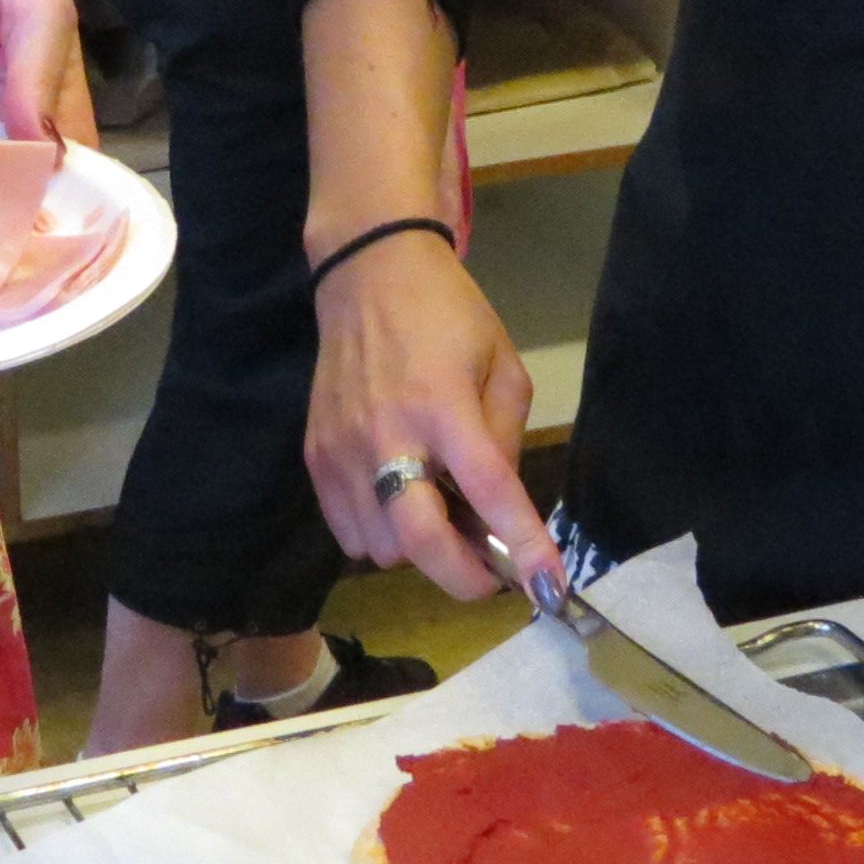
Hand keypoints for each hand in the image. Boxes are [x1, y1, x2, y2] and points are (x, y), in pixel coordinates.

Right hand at [305, 228, 545, 604]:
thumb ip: (504, 437)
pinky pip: (347, 532)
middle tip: (489, 576)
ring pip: (382, 548)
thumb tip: (497, 507)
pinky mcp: (315, 457)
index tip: (548, 589)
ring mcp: (343, 450)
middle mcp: (388, 433)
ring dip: (418, 550)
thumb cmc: (446, 315)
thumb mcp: (501, 364)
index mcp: (444, 405)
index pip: (489, 490)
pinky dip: (379, 536)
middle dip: (463, 578)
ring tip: (438, 517)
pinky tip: (399, 504)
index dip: (523, 545)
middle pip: (419, 541)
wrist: (365, 275)